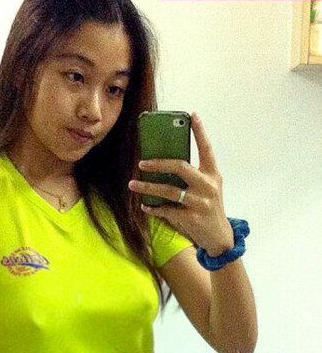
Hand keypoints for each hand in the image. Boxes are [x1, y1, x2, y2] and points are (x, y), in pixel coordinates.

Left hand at [128, 112, 233, 256]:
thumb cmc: (208, 208)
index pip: (207, 149)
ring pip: (169, 190)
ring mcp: (200, 202)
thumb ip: (193, 176)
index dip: (200, 131)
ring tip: (133, 184)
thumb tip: (164, 163)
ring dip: (148, 187)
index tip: (192, 115)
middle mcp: (208, 186)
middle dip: (159, 163)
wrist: (219, 237)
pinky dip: (154, 208)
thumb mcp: (207, 189)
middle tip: (142, 162)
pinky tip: (145, 206)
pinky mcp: (191, 218)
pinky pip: (167, 210)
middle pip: (181, 167)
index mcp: (213, 174)